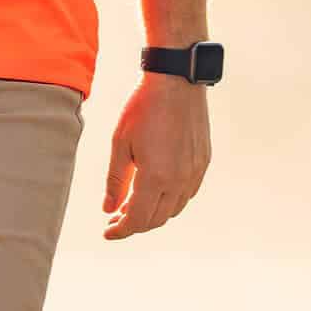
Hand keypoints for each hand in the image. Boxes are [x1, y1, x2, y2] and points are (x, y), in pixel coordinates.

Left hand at [102, 73, 210, 240]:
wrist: (176, 79)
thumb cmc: (144, 107)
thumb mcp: (120, 142)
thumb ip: (116, 180)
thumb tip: (108, 209)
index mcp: (156, 177)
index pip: (138, 219)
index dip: (121, 230)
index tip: (107, 231)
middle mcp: (180, 180)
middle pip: (156, 219)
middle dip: (135, 224)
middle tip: (116, 218)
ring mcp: (195, 171)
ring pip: (174, 209)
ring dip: (153, 213)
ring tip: (134, 204)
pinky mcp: (203, 161)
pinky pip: (187, 193)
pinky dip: (170, 200)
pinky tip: (156, 189)